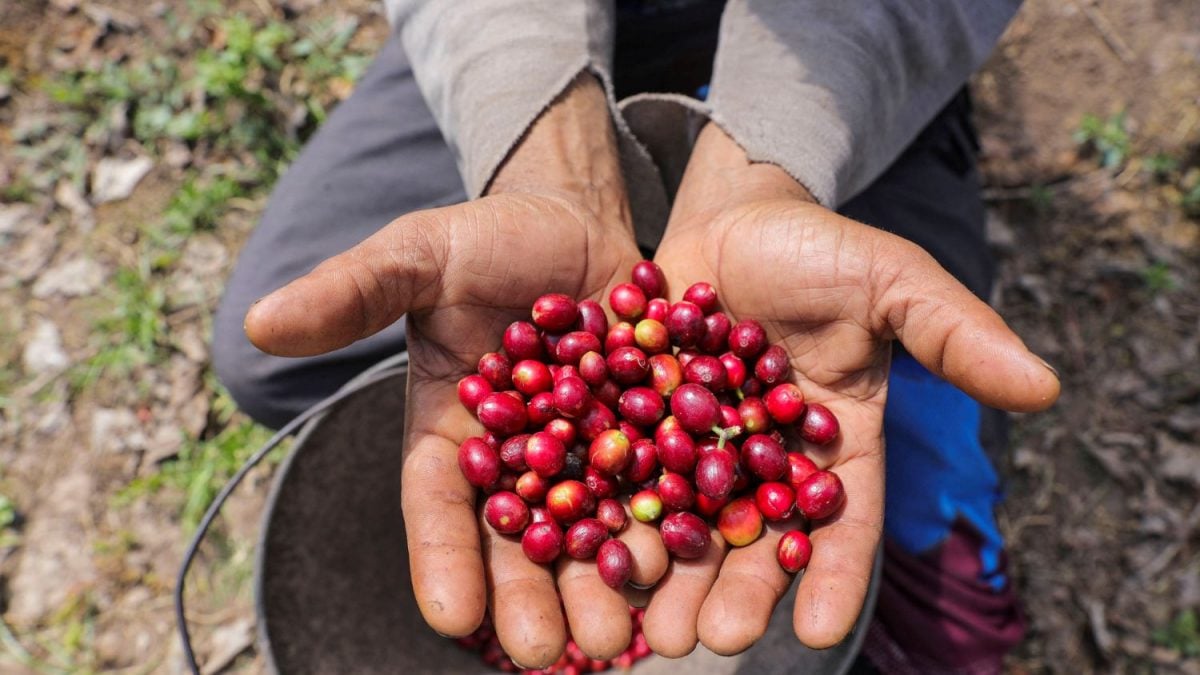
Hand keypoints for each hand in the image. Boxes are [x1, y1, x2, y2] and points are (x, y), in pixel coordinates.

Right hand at [244, 76, 656, 667]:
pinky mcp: (655, 439)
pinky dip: (673, 535)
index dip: (443, 561)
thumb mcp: (420, 255)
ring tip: (621, 638)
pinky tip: (686, 576)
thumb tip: (257, 324)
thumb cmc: (487, 240)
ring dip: (605, 589)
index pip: (438, 507)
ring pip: (596, 535)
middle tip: (548, 656)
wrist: (578, 222)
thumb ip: (353, 292)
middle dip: (531, 600)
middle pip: (521, 543)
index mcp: (451, 437)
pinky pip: (665, 493)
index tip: (452, 619)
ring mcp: (588, 457)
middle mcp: (518, 464)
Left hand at [643, 124, 1059, 656]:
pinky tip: (579, 547)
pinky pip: (616, 471)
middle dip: (732, 592)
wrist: (734, 215)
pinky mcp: (634, 422)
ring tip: (639, 623)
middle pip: (749, 539)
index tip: (818, 633)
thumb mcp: (890, 280)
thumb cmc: (822, 250)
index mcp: (831, 449)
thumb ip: (954, 332)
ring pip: (678, 520)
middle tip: (706, 641)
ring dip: (661, 573)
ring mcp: (693, 447)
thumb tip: (1046, 387)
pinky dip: (601, 509)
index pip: (840, 524)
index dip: (830, 576)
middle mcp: (762, 463)